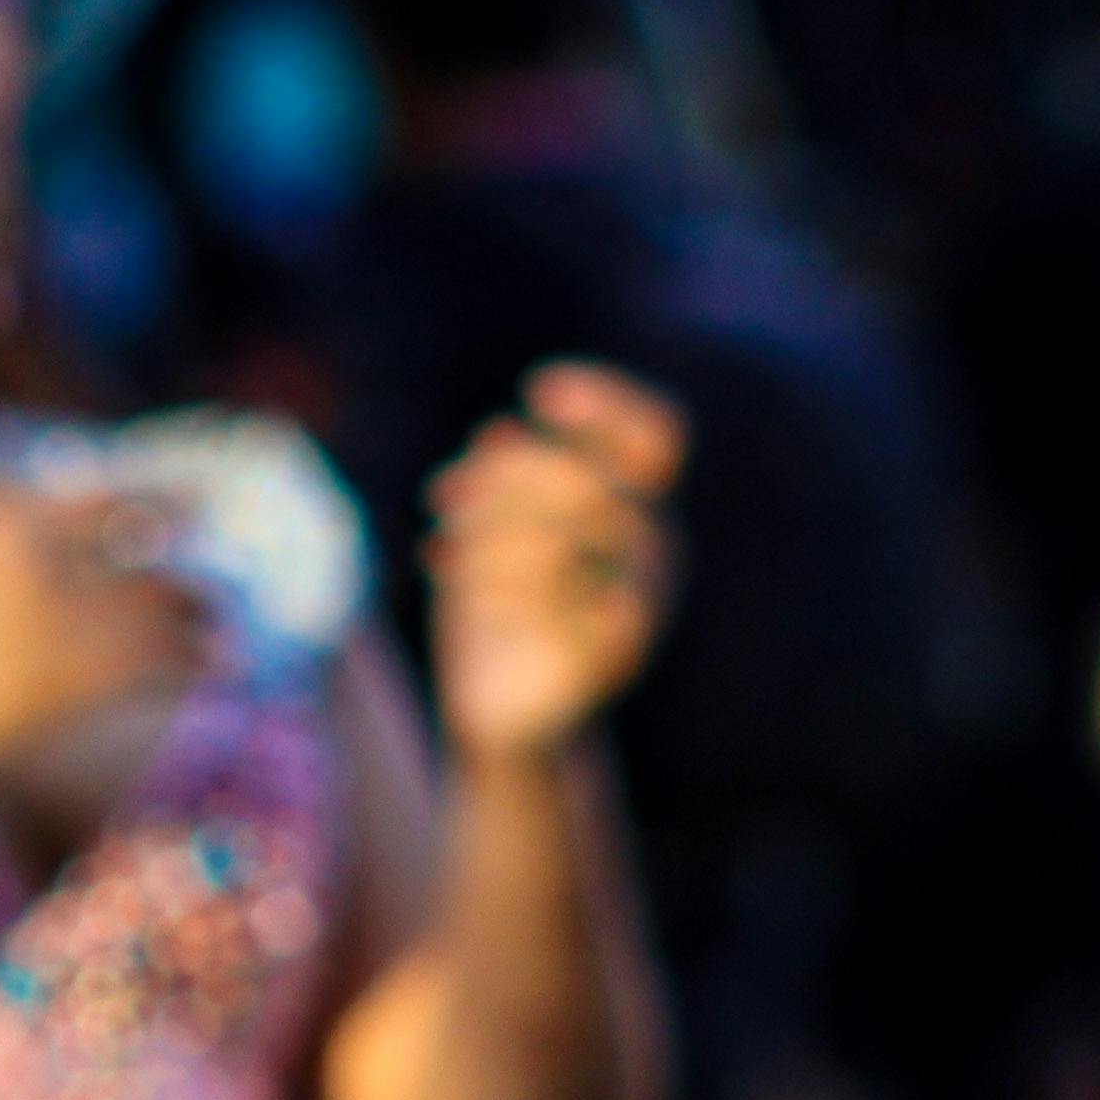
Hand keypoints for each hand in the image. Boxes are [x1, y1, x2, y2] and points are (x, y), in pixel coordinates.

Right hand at [0, 493, 205, 841]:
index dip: (158, 501)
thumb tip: (45, 522)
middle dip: (184, 578)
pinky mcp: (64, 684)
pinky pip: (149, 664)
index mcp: (0, 523)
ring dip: (197, 623)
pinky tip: (212, 667)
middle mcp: (36, 562)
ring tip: (220, 634)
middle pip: (140, 557)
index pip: (104, 499)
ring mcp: (53, 622)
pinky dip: (188, 662)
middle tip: (212, 593)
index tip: (193, 505)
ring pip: (155, 612)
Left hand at [425, 363, 682, 764]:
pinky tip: (441, 568)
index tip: (540, 390)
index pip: (657, 438)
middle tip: (446, 494)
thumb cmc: (500, 605)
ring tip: (443, 538)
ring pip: (560, 539)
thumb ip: (502, 482)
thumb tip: (495, 437)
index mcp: (641, 513)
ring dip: (484, 531)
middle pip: (590, 480)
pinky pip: (546, 599)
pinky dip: (483, 581)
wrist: (502, 709)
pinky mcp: (610, 656)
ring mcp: (640, 607)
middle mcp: (656, 555)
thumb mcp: (489, 530)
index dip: (606, 406)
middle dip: (508, 479)